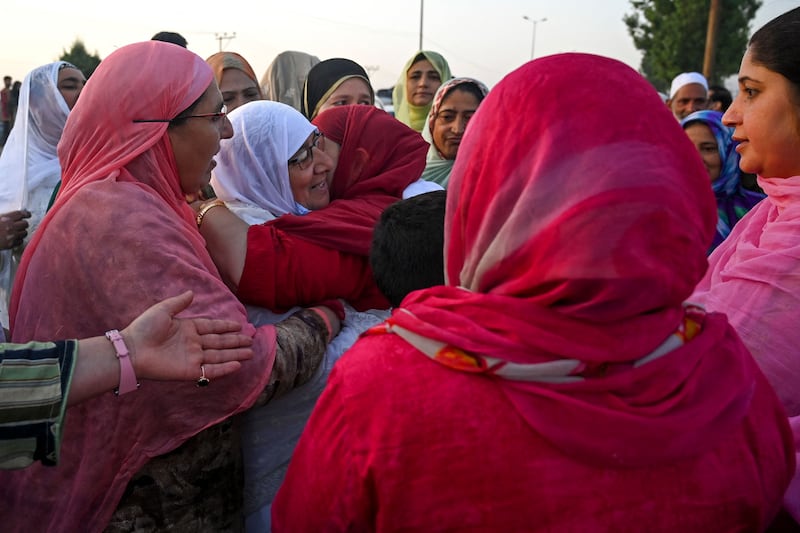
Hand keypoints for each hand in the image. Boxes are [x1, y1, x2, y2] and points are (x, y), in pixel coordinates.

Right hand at [0, 209, 30, 249]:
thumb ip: (6, 217)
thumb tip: (13, 217)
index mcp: (6, 218)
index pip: (21, 214)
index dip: (26, 214)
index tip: (28, 215)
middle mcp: (10, 227)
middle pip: (25, 224)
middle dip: (24, 224)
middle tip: (21, 225)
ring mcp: (12, 236)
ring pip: (24, 233)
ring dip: (22, 232)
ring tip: (17, 232)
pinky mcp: (11, 244)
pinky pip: (20, 241)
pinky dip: (18, 240)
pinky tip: (14, 238)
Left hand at [121, 290, 253, 381]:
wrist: (133, 350)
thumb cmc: (144, 328)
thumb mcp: (163, 310)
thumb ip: (179, 302)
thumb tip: (192, 293)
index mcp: (188, 328)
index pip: (212, 327)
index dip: (226, 326)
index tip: (240, 325)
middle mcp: (193, 343)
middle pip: (219, 342)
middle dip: (235, 341)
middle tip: (250, 341)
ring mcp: (192, 358)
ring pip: (219, 355)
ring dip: (235, 354)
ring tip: (250, 353)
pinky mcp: (190, 371)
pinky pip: (210, 370)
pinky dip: (224, 368)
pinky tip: (237, 365)